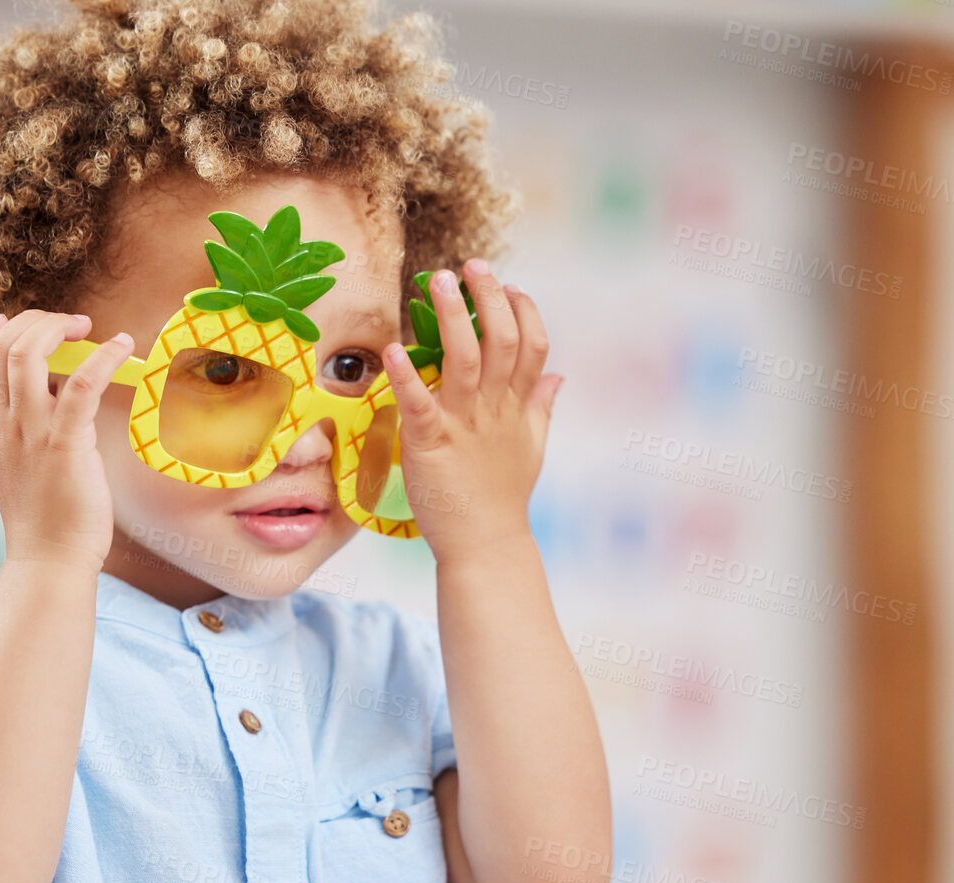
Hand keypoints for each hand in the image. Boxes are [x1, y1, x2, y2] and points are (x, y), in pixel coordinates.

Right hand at [0, 310, 133, 574]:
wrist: (50, 559)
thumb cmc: (45, 515)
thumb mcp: (19, 463)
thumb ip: (27, 423)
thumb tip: (58, 384)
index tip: (6, 321)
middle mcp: (2, 425)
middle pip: (0, 347)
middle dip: (33, 321)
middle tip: (68, 325)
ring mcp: (29, 433)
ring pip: (28, 354)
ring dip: (59, 328)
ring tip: (86, 328)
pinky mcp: (64, 444)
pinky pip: (81, 384)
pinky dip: (104, 356)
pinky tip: (122, 346)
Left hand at [381, 260, 562, 562]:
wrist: (485, 545)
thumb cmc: (502, 497)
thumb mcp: (532, 447)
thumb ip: (542, 406)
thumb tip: (560, 376)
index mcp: (518, 407)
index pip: (532, 345)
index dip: (524, 310)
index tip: (511, 285)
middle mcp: (495, 408)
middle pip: (501, 338)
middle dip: (488, 296)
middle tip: (471, 266)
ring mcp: (464, 424)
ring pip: (463, 357)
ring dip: (451, 315)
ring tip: (438, 280)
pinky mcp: (430, 443)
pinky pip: (418, 403)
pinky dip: (406, 375)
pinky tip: (393, 349)